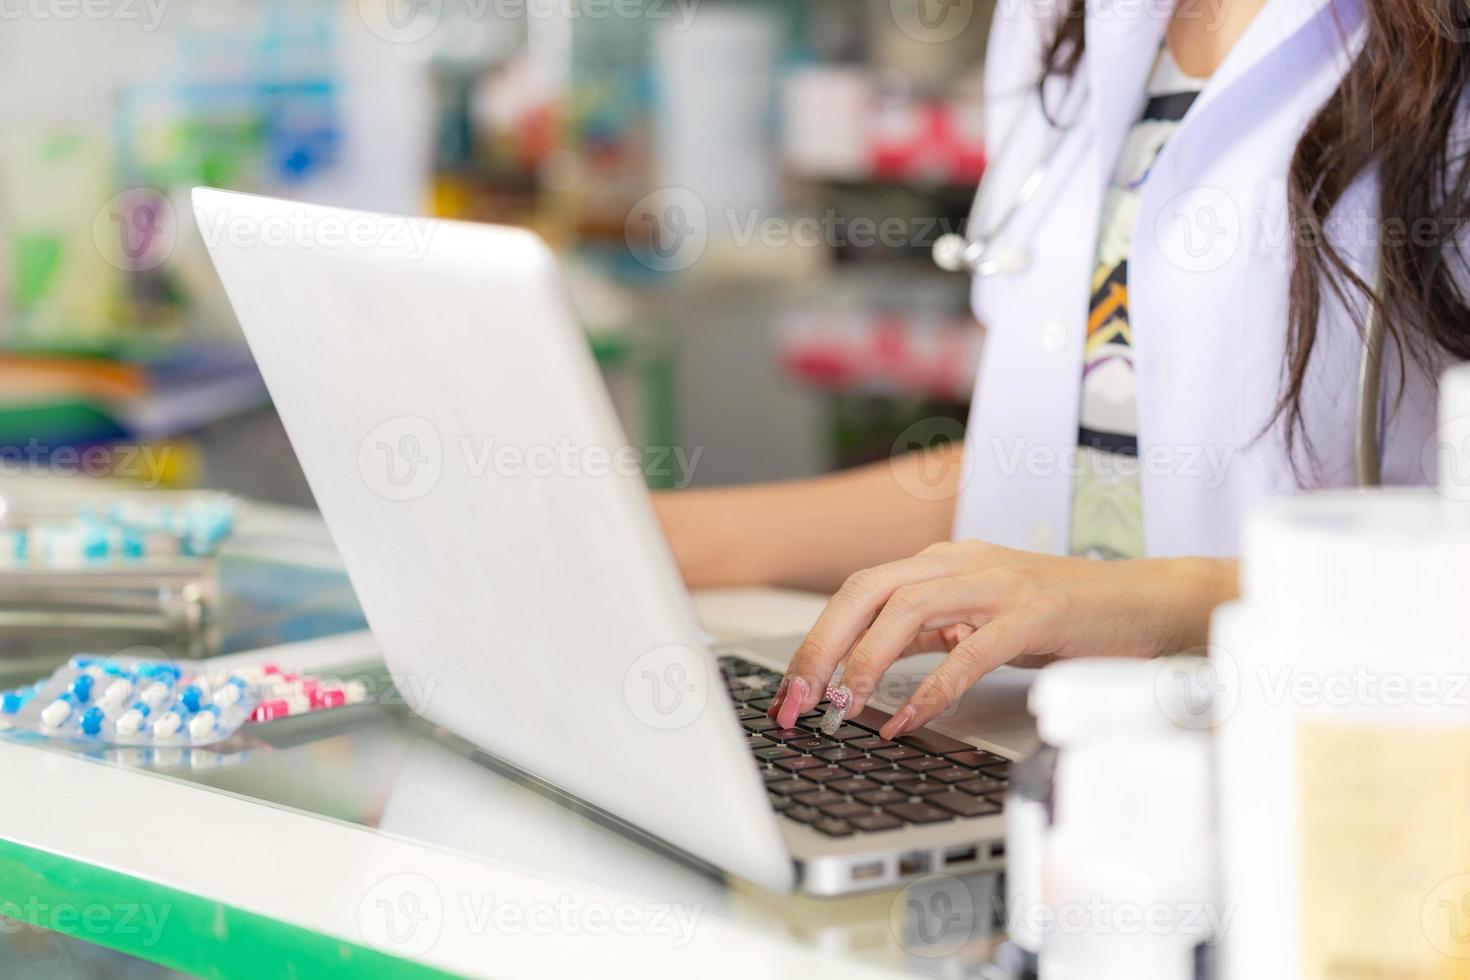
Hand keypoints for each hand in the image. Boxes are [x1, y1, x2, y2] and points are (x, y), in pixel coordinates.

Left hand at [767, 541, 1236, 738]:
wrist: (1147, 602)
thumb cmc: (1063, 614)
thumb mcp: (980, 618)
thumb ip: (928, 634)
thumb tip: (868, 671)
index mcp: (942, 562)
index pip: (857, 592)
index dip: (815, 639)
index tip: (788, 693)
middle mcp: (960, 562)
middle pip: (866, 591)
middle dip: (820, 647)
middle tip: (795, 703)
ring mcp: (997, 584)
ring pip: (907, 608)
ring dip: (864, 660)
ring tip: (840, 707)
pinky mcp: (1034, 614)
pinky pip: (969, 650)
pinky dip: (932, 688)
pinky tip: (907, 720)